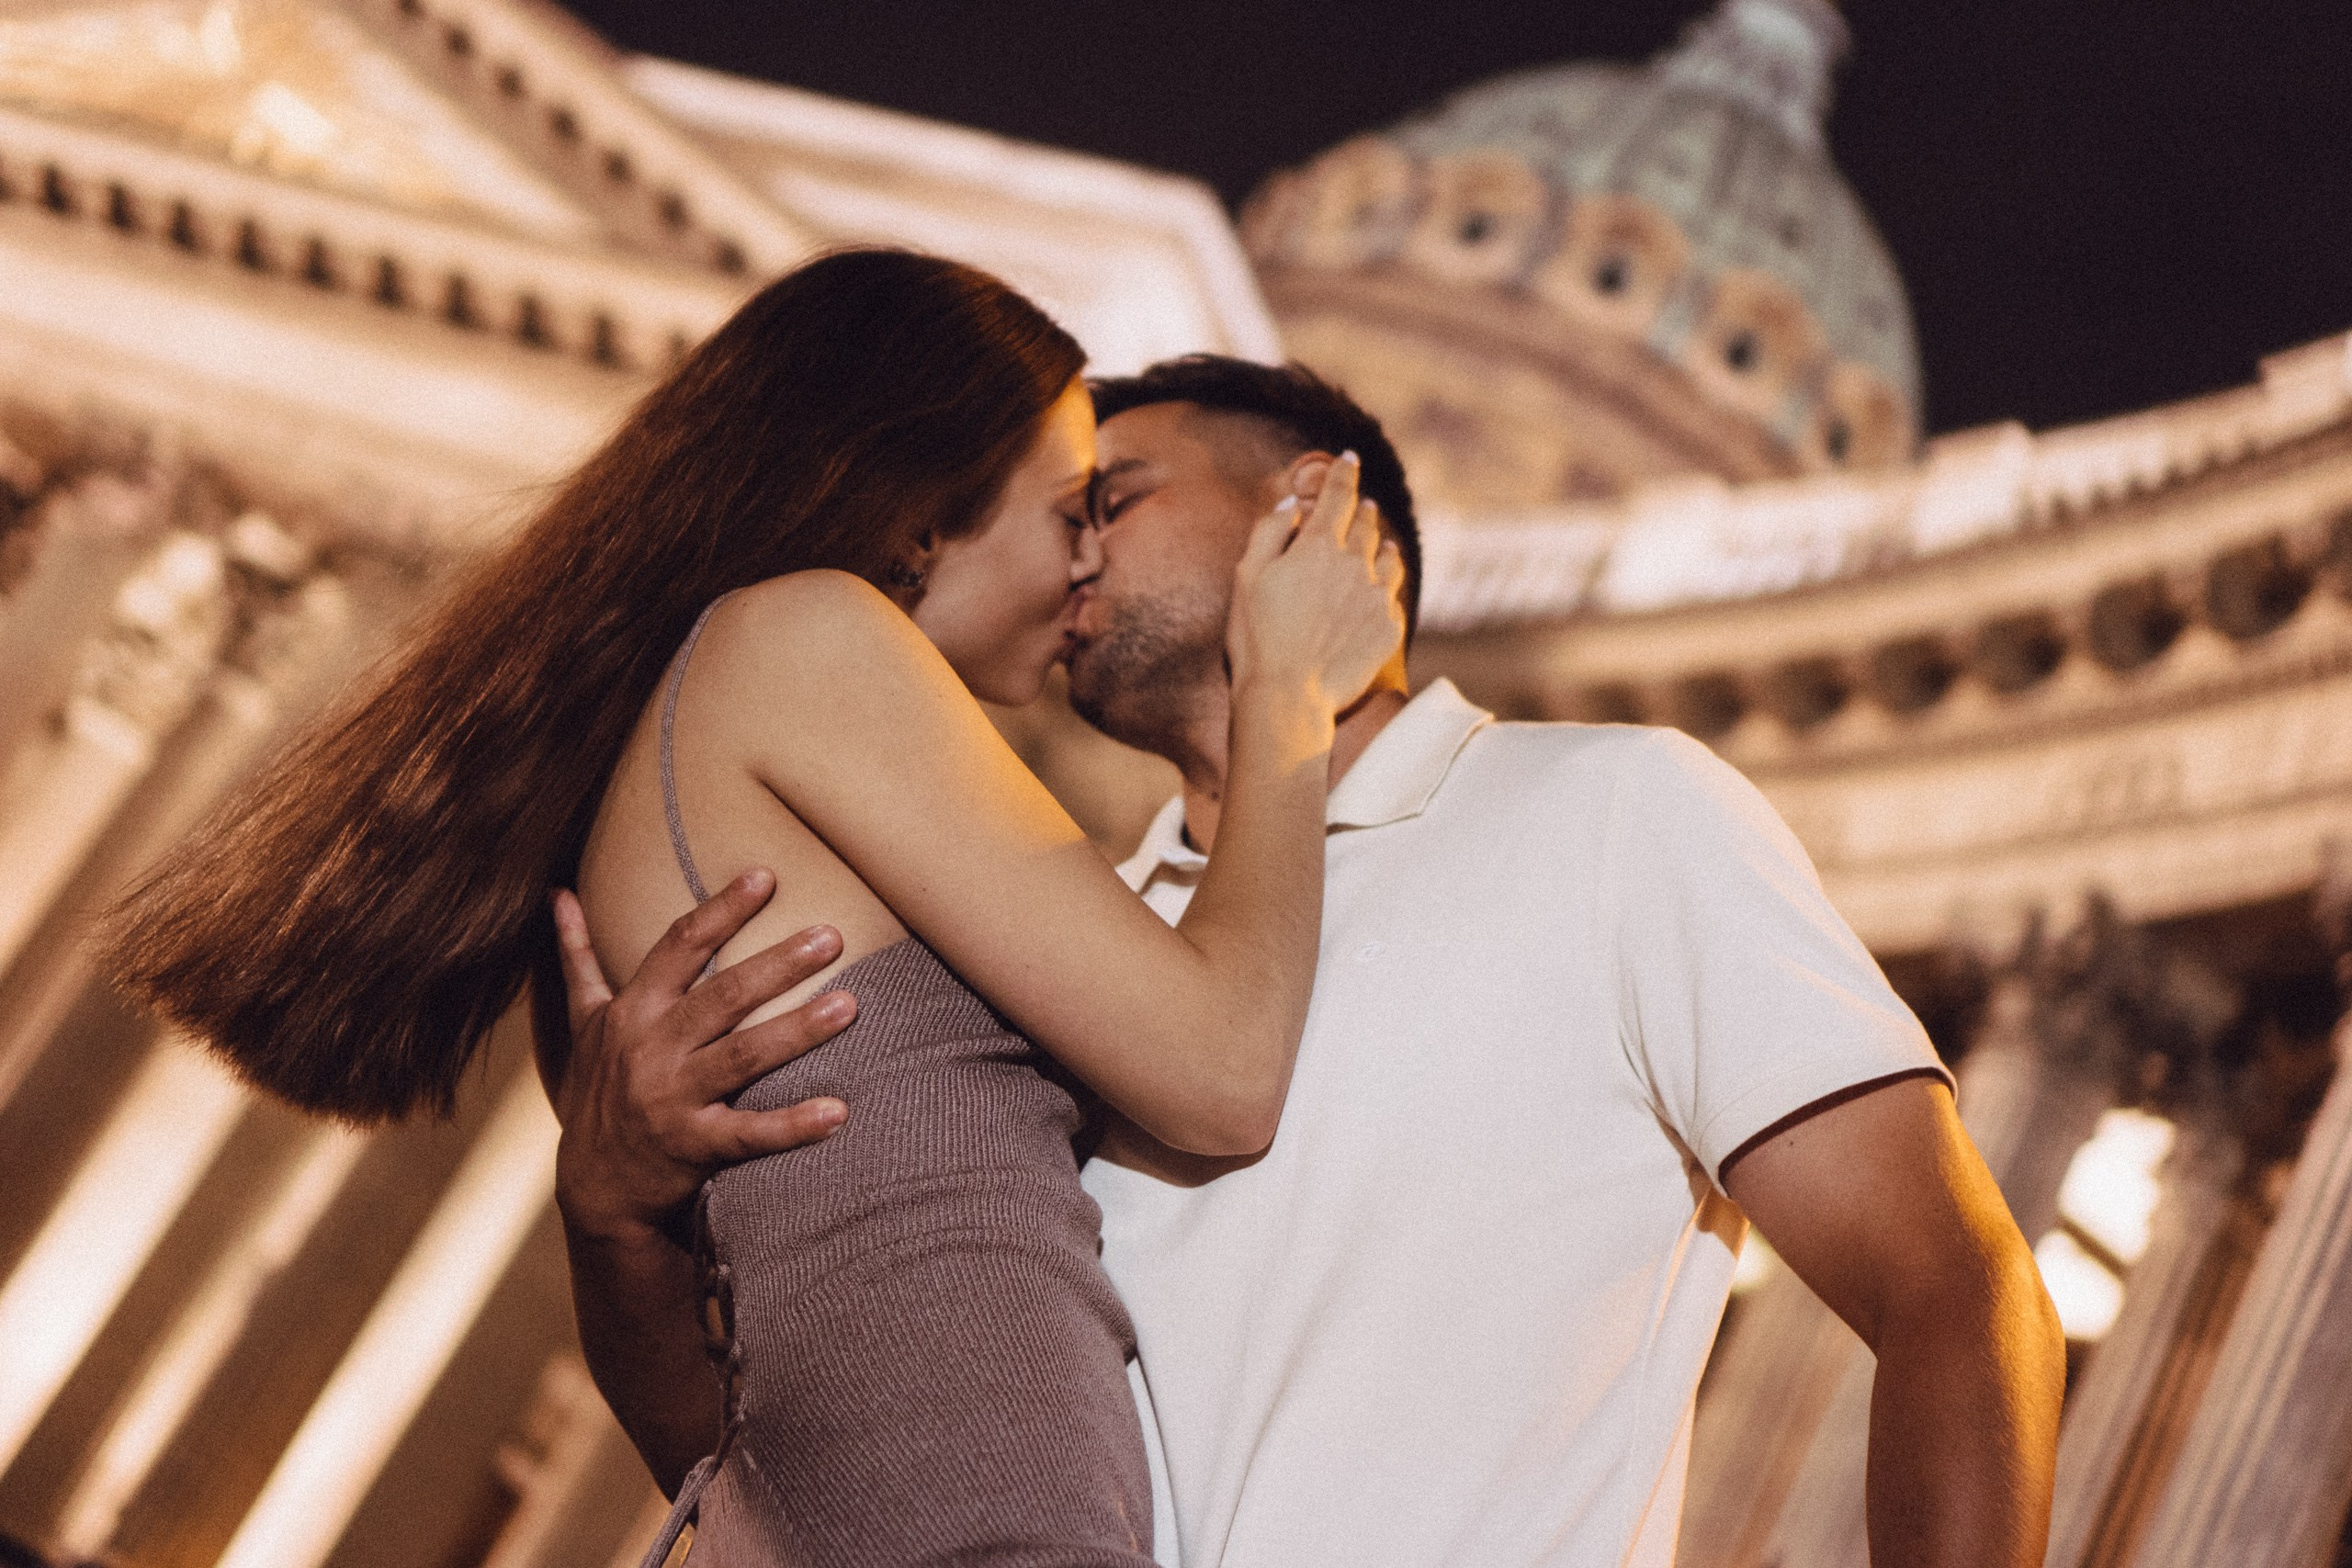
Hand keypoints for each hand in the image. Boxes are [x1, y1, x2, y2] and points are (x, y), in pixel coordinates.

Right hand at [549, 871, 855, 1243]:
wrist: (592, 1187)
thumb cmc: (599, 1090)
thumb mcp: (583, 1022)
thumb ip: (576, 956)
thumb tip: (556, 893)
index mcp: (632, 1011)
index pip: (679, 947)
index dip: (721, 911)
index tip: (765, 877)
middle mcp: (650, 1049)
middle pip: (721, 997)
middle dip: (777, 965)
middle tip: (831, 937)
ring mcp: (671, 1100)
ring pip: (742, 1058)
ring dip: (797, 1031)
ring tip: (850, 1006)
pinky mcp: (693, 1148)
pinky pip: (749, 1135)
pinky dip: (793, 1126)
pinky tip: (839, 1111)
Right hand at [1226, 450, 1405, 718]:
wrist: (1288, 696)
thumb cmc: (1256, 638)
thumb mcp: (1247, 578)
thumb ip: (1269, 533)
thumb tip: (1293, 505)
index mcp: (1317, 547)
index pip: (1338, 496)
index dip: (1345, 473)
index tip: (1351, 459)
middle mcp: (1355, 565)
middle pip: (1366, 526)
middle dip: (1363, 510)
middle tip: (1363, 505)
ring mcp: (1376, 598)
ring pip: (1388, 558)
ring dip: (1383, 544)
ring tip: (1382, 542)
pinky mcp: (1389, 628)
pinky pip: (1392, 598)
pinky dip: (1386, 587)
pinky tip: (1382, 590)